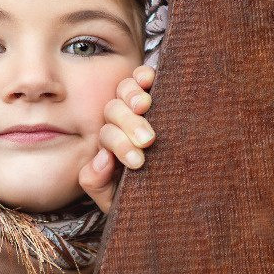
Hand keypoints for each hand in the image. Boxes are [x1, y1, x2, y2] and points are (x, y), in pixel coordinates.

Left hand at [79, 65, 155, 213]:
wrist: (176, 198)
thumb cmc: (146, 196)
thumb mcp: (116, 198)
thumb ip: (97, 182)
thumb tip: (101, 159)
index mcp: (111, 144)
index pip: (107, 136)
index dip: (119, 144)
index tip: (137, 161)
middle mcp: (120, 122)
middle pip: (114, 111)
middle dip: (129, 124)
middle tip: (147, 140)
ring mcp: (137, 106)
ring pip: (125, 90)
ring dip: (132, 95)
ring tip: (144, 105)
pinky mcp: (159, 95)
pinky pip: (143, 77)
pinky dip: (143, 75)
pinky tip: (149, 79)